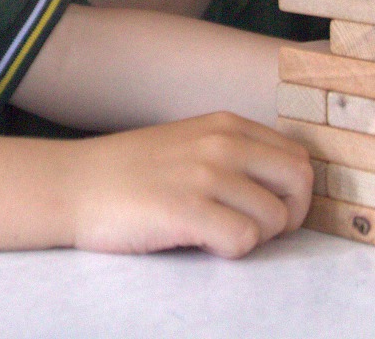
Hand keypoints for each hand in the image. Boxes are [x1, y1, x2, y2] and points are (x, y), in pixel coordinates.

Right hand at [66, 112, 313, 258]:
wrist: (74, 184)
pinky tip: (198, 240)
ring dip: (253, 236)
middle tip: (254, 228)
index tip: (267, 208)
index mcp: (226, 124)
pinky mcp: (186, 209)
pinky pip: (244, 240)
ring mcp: (204, 175)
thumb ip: (235, 153)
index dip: (293, 192)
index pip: (299, 157)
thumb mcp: (190, 142)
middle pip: (300, 183)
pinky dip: (228, 249)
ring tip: (214, 231)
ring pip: (276, 218)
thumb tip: (286, 188)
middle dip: (289, 215)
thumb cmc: (132, 172)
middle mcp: (222, 143)